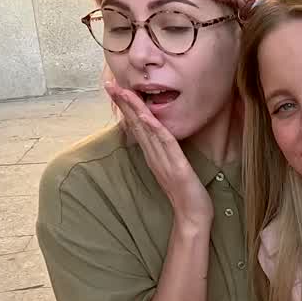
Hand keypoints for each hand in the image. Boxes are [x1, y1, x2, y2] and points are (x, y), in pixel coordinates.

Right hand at [107, 82, 211, 221]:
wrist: (192, 217)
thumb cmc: (185, 194)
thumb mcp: (172, 169)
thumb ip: (163, 154)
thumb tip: (158, 139)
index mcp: (153, 154)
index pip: (136, 126)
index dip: (125, 107)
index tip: (114, 89)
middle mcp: (154, 155)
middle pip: (135, 124)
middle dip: (123, 103)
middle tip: (108, 83)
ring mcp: (163, 160)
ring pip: (146, 130)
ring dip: (134, 110)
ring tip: (123, 92)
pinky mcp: (176, 166)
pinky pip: (164, 143)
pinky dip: (154, 128)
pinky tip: (145, 116)